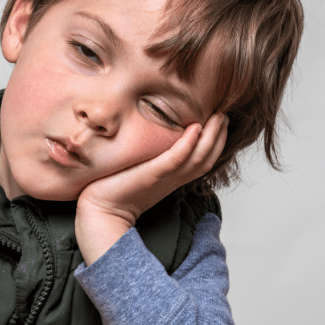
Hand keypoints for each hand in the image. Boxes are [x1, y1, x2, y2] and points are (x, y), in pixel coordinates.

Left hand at [75, 113, 227, 264]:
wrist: (99, 210)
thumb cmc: (114, 188)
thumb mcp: (139, 168)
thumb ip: (150, 155)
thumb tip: (151, 133)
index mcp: (172, 177)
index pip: (203, 159)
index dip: (216, 141)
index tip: (220, 120)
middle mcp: (172, 178)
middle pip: (206, 158)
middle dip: (219, 136)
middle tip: (224, 115)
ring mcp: (163, 177)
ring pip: (197, 158)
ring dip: (211, 137)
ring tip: (218, 117)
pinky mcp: (151, 175)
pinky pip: (174, 160)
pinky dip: (187, 145)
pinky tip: (194, 129)